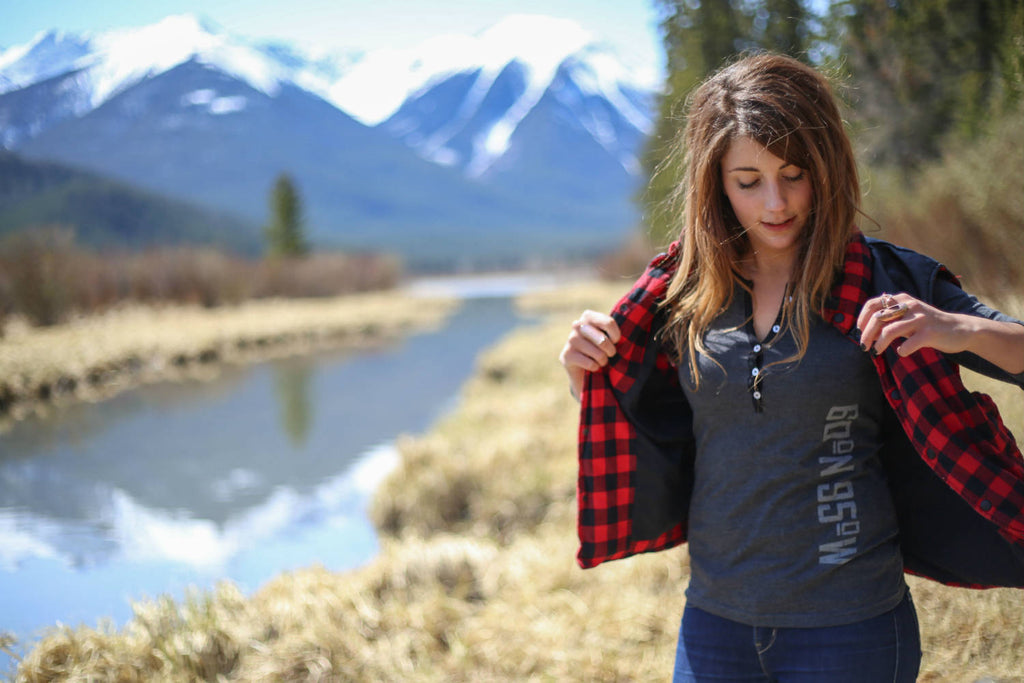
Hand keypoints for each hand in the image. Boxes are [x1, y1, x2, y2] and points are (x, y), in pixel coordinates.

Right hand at [559, 310, 620, 400]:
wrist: (584, 370)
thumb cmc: (601, 349)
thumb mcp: (609, 337)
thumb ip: (614, 332)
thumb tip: (624, 335)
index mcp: (588, 316)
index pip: (609, 323)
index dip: (616, 336)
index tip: (615, 342)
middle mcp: (577, 325)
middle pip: (603, 341)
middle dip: (610, 351)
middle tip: (609, 354)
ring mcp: (570, 340)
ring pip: (598, 354)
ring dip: (603, 361)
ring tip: (599, 360)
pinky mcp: (566, 355)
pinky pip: (591, 364)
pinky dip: (595, 368)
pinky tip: (590, 366)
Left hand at [857, 293, 1023, 373]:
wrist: (961, 329)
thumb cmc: (927, 325)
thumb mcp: (907, 316)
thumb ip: (889, 319)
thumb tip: (864, 330)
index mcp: (902, 299)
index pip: (872, 304)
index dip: (861, 319)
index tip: (857, 332)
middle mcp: (910, 305)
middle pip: (877, 318)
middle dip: (865, 335)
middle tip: (863, 347)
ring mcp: (920, 318)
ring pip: (889, 331)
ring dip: (879, 344)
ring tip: (876, 352)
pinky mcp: (929, 333)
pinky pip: (907, 344)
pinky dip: (900, 351)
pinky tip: (902, 352)